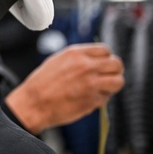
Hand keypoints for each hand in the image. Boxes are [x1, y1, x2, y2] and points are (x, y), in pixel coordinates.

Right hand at [4, 43, 124, 133]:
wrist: (34, 103)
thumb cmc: (43, 82)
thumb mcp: (59, 60)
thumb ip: (79, 58)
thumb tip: (98, 60)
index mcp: (76, 54)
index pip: (106, 50)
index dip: (106, 58)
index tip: (103, 65)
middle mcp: (86, 67)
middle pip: (117, 64)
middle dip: (114, 71)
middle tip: (108, 77)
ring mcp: (91, 84)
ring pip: (118, 81)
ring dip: (113, 85)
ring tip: (102, 88)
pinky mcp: (93, 101)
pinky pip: (107, 98)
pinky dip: (100, 98)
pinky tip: (87, 98)